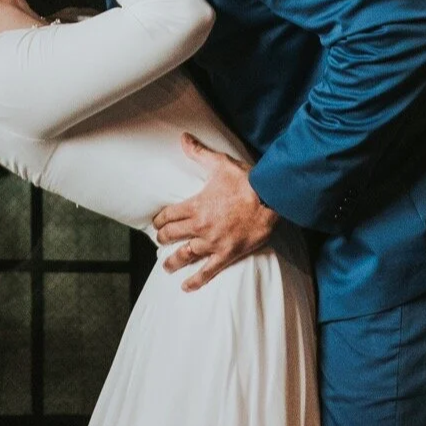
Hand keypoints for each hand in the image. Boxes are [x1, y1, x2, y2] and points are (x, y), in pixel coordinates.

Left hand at [154, 134, 277, 290]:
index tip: (156, 223)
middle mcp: (199, 226)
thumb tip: (183, 138)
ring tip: (166, 266)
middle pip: (172, 236)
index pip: (169, 215)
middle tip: (159, 241)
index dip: (160, 220)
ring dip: (172, 261)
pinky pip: (208, 271)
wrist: (269, 198)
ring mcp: (212, 242)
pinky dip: (196, 280)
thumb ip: (198, 153)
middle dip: (162, 239)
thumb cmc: (245, 180)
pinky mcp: (227, 254)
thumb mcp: (219, 163)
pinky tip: (186, 286)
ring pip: (185, 255)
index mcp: (195, 205)